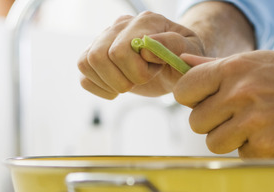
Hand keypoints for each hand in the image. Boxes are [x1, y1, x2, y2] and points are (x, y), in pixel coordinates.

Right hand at [77, 11, 204, 98]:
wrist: (174, 65)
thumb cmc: (183, 58)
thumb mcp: (190, 53)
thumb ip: (174, 46)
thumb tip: (145, 48)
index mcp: (145, 21)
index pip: (121, 50)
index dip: (137, 72)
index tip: (155, 70)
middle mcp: (121, 25)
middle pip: (98, 56)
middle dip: (121, 79)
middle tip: (140, 80)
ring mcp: (105, 39)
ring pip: (86, 63)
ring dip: (109, 83)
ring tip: (128, 83)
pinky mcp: (95, 56)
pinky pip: (83, 75)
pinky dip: (99, 88)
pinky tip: (116, 89)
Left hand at [175, 51, 273, 157]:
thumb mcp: (260, 62)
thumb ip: (218, 66)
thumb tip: (182, 63)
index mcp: (235, 68)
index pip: (185, 88)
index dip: (192, 98)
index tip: (205, 101)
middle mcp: (241, 93)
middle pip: (196, 122)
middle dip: (213, 123)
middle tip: (237, 117)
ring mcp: (253, 122)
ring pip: (213, 142)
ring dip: (231, 140)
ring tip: (256, 127)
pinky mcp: (265, 148)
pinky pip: (239, 156)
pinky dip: (253, 151)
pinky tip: (272, 137)